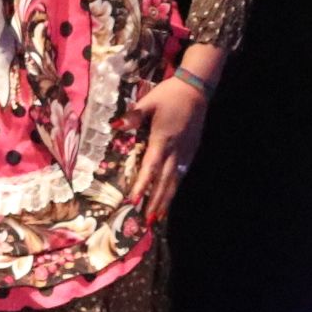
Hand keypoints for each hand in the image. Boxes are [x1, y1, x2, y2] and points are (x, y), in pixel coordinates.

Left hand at [125, 71, 211, 221]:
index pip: (150, 167)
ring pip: (175, 180)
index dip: (142, 185)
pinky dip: (174, 187)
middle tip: (146, 220)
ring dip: (166, 199)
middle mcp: (175, 150)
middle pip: (164, 181)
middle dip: (155, 201)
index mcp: (162, 140)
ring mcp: (186, 152)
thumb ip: (134, 116)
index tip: (133, 200)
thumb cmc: (169, 95)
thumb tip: (115, 124)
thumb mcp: (149, 101)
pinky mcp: (191, 150)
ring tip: (157, 216)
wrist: (196, 90)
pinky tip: (169, 196)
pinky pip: (181, 173)